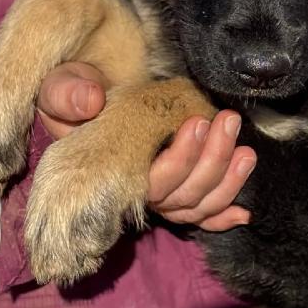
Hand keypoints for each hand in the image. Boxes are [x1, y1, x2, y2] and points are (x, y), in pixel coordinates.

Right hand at [37, 63, 254, 230]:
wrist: (81, 107)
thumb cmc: (73, 98)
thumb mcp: (61, 89)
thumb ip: (68, 93)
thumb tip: (91, 100)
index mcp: (112, 171)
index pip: (152, 181)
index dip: (180, 159)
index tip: (197, 122)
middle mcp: (139, 192)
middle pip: (183, 194)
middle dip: (212, 160)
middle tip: (227, 120)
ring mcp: (159, 196)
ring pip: (197, 206)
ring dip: (227, 183)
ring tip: (245, 152)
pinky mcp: (174, 193)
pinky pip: (199, 218)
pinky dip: (222, 217)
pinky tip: (244, 213)